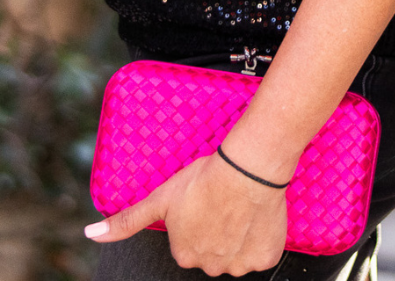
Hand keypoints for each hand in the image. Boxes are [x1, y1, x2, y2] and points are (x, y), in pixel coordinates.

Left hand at [85, 150, 287, 275]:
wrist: (247, 168)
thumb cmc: (205, 178)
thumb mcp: (160, 198)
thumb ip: (125, 221)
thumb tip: (90, 234)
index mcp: (183, 254)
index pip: (189, 243)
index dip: (197, 220)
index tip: (204, 201)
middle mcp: (209, 266)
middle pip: (213, 251)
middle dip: (217, 231)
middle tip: (223, 202)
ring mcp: (238, 265)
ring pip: (237, 254)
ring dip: (239, 236)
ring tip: (241, 206)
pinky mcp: (264, 258)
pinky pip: (262, 253)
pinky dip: (262, 238)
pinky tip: (257, 217)